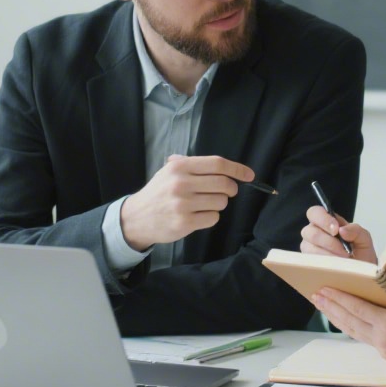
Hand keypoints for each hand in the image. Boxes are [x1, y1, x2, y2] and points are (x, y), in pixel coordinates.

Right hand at [121, 155, 253, 250]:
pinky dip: (210, 217)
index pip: (217, 164)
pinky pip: (213, 218)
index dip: (237, 169)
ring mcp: (183, 204)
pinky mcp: (184, 222)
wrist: (136, 217)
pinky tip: (198, 215)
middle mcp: (181, 183)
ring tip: (204, 204)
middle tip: (227, 192)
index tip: (249, 175)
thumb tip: (225, 168)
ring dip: (218, 204)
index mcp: (180, 167)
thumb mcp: (168, 171)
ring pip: (221, 202)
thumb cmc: (158, 192)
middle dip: (231, 189)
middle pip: (224, 183)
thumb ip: (192, 165)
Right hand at [299, 206, 378, 262]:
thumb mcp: (364, 239)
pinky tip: (335, 267)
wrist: (362, 274)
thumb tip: (341, 230)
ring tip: (342, 261)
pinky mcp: (309, 264)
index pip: (315, 213)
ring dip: (327, 254)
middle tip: (344, 251)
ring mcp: (310, 249)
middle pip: (309, 231)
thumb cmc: (361, 254)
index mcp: (326, 223)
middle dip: (328, 241)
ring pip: (308, 247)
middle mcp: (314, 234)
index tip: (336, 230)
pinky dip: (323, 264)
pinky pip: (309, 262)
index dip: (323, 219)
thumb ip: (356, 230)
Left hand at [311, 264, 385, 375]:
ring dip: (337, 318)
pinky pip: (362, 337)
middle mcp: (383, 341)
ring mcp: (384, 349)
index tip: (326, 289)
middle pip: (350, 321)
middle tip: (315, 294)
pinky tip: (343, 319)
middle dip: (332, 307)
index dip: (341, 299)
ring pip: (353, 331)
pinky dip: (350, 326)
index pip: (359, 310)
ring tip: (323, 305)